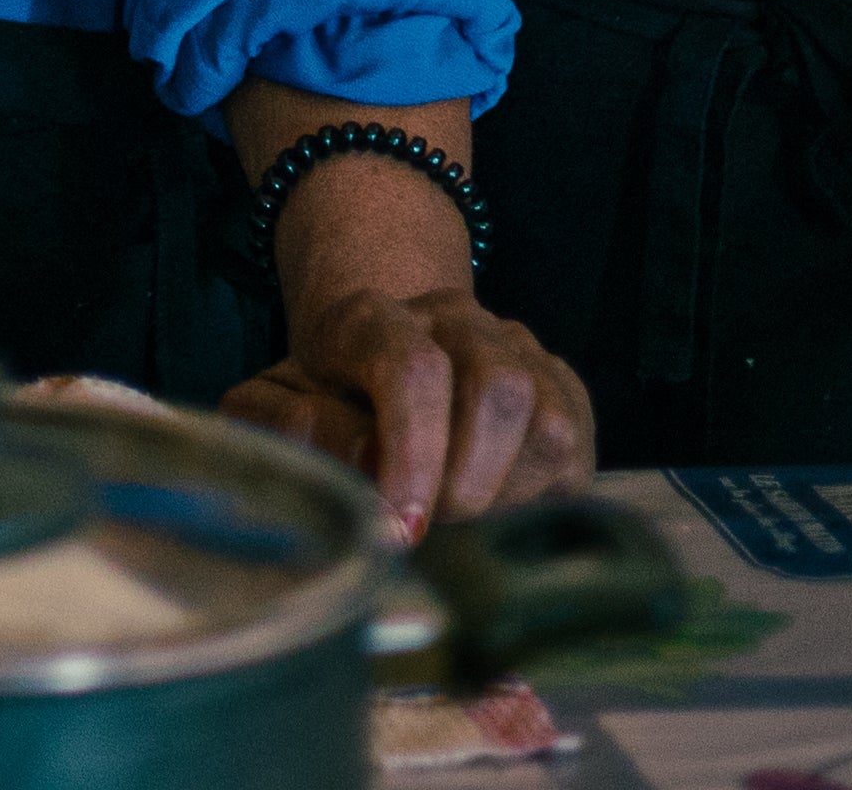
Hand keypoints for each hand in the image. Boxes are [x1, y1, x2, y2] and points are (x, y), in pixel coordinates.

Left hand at [224, 283, 596, 536]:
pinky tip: (497, 515)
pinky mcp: (561, 388)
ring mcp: (515, 347)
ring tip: (463, 528)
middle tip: (433, 534)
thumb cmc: (319, 405)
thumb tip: (360, 458)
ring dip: (508, 496)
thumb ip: (291, 427)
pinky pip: (579, 446)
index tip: (401, 527)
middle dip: (468, 484)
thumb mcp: (273, 410)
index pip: (412, 367)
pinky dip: (544, 498)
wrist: (371, 369)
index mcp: (371, 317)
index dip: (413, 455)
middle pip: (497, 390)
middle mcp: (453, 318)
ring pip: (547, 422)